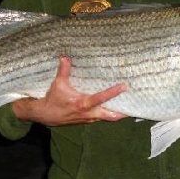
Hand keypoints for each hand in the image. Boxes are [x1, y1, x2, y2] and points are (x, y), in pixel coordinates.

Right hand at [12, 55, 127, 125]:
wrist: (45, 115)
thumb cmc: (52, 100)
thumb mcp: (58, 84)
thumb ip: (64, 71)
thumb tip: (65, 57)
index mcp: (83, 104)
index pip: (101, 98)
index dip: (113, 92)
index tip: (124, 87)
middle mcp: (88, 113)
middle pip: (111, 116)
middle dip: (123, 112)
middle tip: (134, 106)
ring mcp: (88, 119)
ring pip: (106, 118)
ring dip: (116, 113)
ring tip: (127, 105)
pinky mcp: (85, 121)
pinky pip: (100, 117)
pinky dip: (107, 113)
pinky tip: (112, 108)